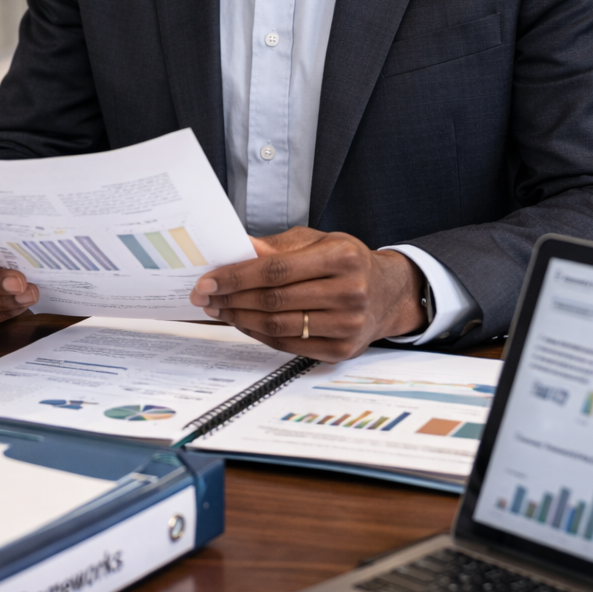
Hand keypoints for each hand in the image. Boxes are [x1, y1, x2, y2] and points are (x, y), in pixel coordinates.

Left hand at [188, 228, 424, 361]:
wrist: (387, 293)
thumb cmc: (347, 262)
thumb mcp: (318, 241)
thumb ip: (277, 246)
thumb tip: (235, 248)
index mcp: (342, 257)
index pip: (276, 270)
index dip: (237, 276)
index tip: (208, 280)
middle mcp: (350, 292)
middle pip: (274, 300)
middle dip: (230, 299)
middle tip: (205, 297)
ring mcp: (348, 325)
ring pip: (277, 325)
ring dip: (239, 318)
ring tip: (219, 309)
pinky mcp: (342, 350)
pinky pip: (288, 345)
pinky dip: (258, 334)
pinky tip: (243, 322)